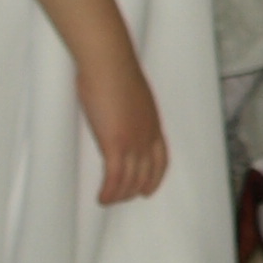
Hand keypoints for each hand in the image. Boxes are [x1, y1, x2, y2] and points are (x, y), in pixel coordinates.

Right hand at [75, 49, 168, 204]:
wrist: (109, 62)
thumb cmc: (114, 69)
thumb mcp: (130, 93)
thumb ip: (129, 107)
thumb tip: (119, 109)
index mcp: (153, 123)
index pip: (161, 159)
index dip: (155, 177)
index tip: (148, 189)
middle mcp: (147, 136)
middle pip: (146, 174)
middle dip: (135, 190)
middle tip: (122, 199)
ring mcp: (133, 141)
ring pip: (130, 180)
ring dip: (119, 195)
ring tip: (107, 201)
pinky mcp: (115, 143)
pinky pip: (114, 177)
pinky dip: (109, 191)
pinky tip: (101, 197)